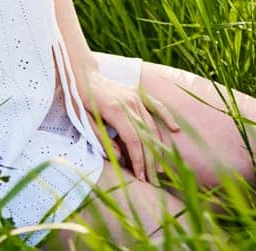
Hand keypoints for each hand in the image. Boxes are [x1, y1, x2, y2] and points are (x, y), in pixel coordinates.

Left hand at [76, 68, 181, 185]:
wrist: (82, 74)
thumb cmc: (79, 100)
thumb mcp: (84, 121)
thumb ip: (101, 138)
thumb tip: (119, 156)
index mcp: (115, 111)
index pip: (133, 140)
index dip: (138, 160)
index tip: (141, 177)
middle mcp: (130, 104)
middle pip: (146, 136)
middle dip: (151, 161)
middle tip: (153, 181)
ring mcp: (136, 98)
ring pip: (152, 126)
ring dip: (158, 148)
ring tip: (160, 169)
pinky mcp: (138, 94)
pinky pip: (156, 106)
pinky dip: (167, 117)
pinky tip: (175, 129)